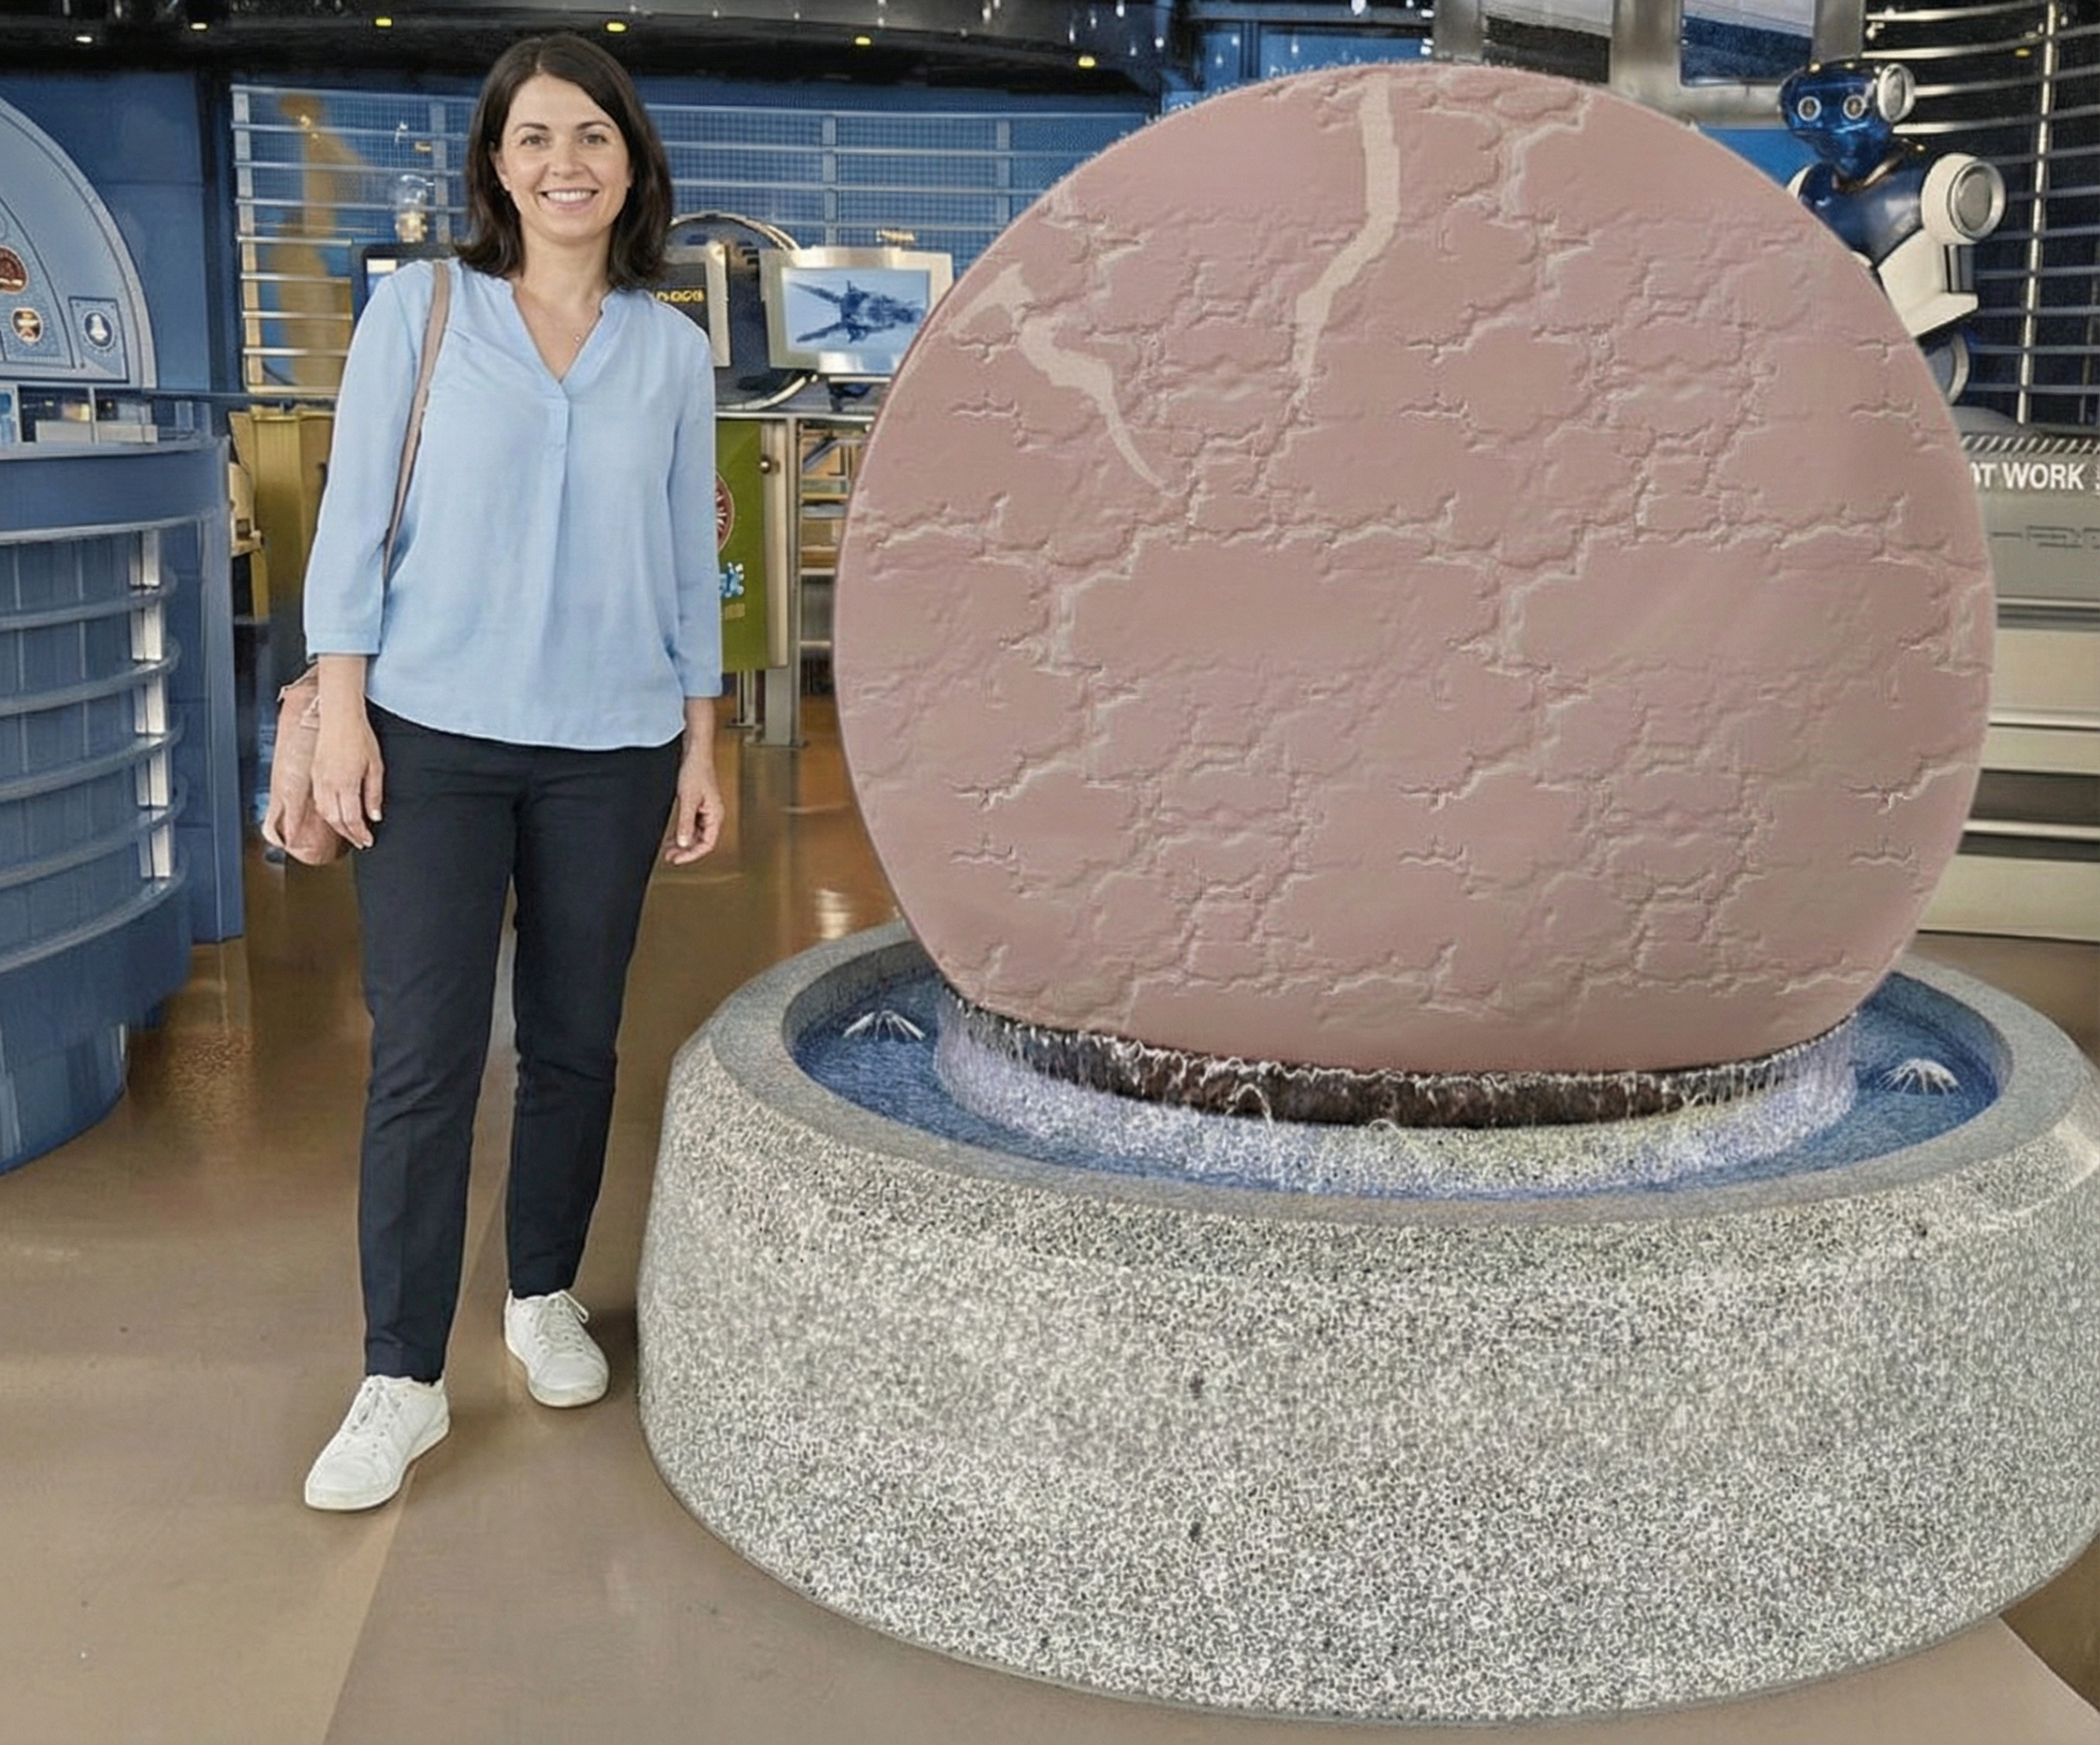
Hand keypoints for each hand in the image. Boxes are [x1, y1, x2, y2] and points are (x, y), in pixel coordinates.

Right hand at [311, 705, 383, 850]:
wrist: (339, 718)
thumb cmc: (359, 738)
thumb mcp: (375, 767)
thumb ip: (374, 794)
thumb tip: (374, 817)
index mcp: (346, 784)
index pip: (351, 819)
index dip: (360, 834)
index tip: (368, 841)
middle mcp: (328, 785)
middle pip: (336, 820)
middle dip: (349, 835)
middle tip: (361, 841)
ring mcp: (319, 780)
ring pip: (325, 813)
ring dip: (337, 827)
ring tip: (351, 832)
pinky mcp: (314, 775)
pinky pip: (319, 802)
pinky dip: (328, 814)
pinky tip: (337, 816)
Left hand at [663, 744, 722, 864]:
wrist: (695, 753)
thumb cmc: (696, 770)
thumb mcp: (688, 800)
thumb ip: (686, 823)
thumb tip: (684, 843)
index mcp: (716, 815)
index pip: (707, 844)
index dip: (692, 855)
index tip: (677, 859)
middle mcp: (713, 815)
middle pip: (702, 842)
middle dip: (685, 851)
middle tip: (670, 857)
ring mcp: (706, 811)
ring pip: (696, 835)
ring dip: (683, 843)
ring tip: (668, 850)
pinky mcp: (698, 806)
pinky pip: (691, 826)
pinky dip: (682, 833)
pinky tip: (672, 836)